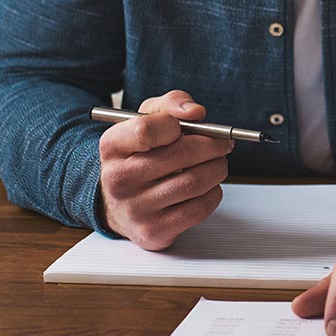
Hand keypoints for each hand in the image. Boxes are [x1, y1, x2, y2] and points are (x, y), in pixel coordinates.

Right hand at [97, 90, 233, 249]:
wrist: (119, 202)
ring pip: (195, 182)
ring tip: (216, 163)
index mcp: (112, 146)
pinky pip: (199, 209)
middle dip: (213, 145)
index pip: (146, 130)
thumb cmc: (140, 155)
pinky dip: (213, 193)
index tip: (190, 125)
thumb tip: (195, 112)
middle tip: (223, 143)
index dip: (176, 124)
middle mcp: (118, 179)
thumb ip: (172, 104)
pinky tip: (206, 187)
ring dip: (217, 168)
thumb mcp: (147, 120)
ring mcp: (135, 209)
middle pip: (180, 155)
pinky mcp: (153, 231)